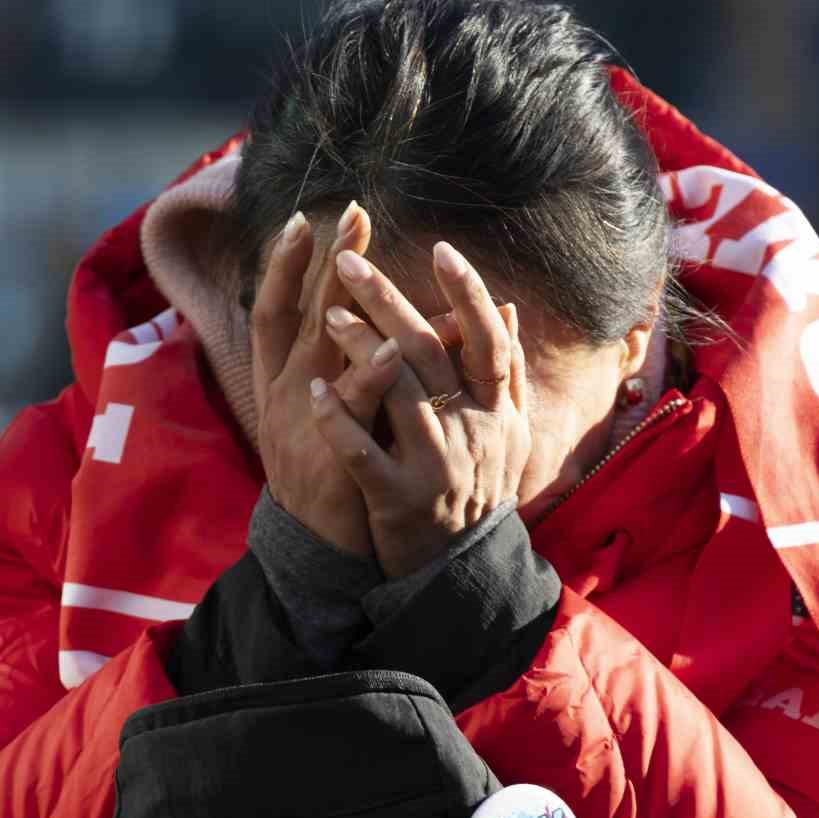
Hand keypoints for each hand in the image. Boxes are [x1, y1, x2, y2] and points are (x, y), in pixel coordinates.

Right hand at [252, 203, 403, 555]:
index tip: (303, 217)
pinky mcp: (332, 453)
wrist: (323, 551)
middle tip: (348, 212)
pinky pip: (354, 408)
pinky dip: (371, 374)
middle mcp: (286, 393)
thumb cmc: (336, 475)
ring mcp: (304, 421)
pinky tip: (392, 347)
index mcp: (282, 382)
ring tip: (359, 255)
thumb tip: (388, 323)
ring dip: (341, 299)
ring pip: (321, 349)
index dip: (286, 265)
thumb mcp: (334, 416)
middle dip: (324, 262)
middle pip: (301, 314)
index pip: (276, 311)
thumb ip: (350, 368)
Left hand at [311, 241, 530, 577]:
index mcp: (497, 410)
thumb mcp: (506, 430)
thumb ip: (505, 370)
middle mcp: (472, 433)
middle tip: (348, 259)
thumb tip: (505, 306)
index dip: (468, 293)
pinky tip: (312, 391)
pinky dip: (338, 421)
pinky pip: (363, 454)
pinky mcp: (398, 500)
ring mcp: (435, 468)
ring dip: (360, 349)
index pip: (488, 340)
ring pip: (397, 396)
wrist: (458, 568)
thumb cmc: (478, 486)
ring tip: (327, 312)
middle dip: (388, 301)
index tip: (441, 249)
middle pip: (430, 353)